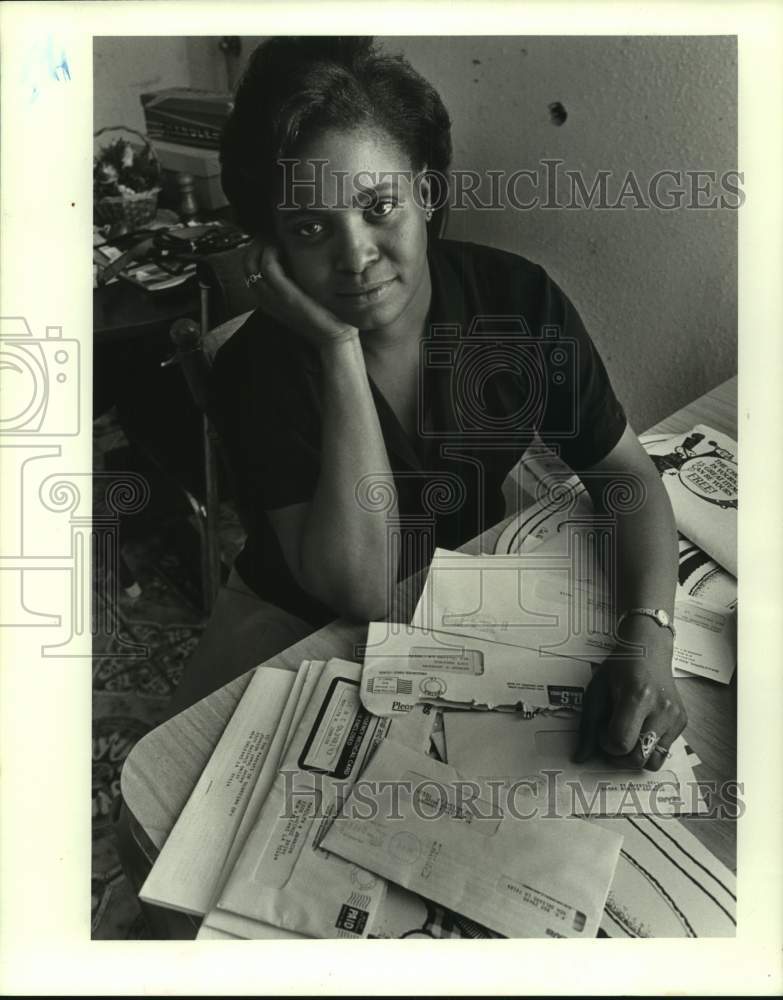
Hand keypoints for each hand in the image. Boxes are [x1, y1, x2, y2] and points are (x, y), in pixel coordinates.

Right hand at [243, 242, 357, 347]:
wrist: (334, 337)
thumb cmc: (323, 315)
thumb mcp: (302, 294)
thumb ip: (293, 279)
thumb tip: (292, 254)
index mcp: (267, 299)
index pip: (248, 269)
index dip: (256, 249)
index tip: (270, 238)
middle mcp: (265, 300)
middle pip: (246, 264)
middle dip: (256, 244)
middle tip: (272, 235)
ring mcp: (273, 299)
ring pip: (251, 264)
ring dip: (262, 245)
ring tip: (277, 240)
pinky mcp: (286, 297)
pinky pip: (268, 267)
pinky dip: (271, 252)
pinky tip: (282, 248)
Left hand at [574, 619, 686, 770]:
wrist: (649, 649)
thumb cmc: (620, 668)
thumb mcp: (597, 690)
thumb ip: (588, 726)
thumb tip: (581, 757)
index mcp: (637, 697)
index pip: (621, 743)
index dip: (606, 744)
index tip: (602, 731)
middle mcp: (661, 709)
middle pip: (638, 758)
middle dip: (619, 756)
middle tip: (611, 738)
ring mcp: (675, 717)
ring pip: (654, 761)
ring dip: (636, 756)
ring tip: (626, 736)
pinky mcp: (682, 722)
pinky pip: (664, 750)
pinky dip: (648, 747)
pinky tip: (640, 728)